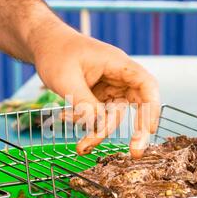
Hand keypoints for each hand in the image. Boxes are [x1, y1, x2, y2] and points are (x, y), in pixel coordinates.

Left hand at [33, 29, 160, 158]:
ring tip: (81, 147)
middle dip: (137, 129)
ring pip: (116, 115)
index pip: (146, 84)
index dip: (152, 107)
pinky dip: (88, 123)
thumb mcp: (66, 79)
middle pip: (139, 103)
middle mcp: (119, 76)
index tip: (149, 129)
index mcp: (118, 64)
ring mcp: (110, 87)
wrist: (44, 44)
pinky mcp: (99, 96)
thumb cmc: (56, 53)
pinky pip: (101, 115)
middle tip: (135, 153)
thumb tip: (98, 125)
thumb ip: (84, 103)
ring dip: (101, 131)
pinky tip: (66, 116)